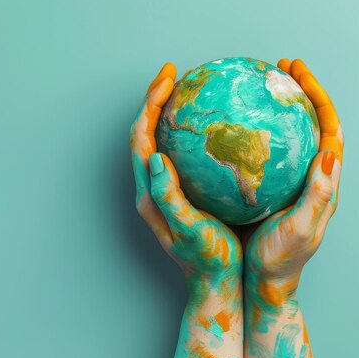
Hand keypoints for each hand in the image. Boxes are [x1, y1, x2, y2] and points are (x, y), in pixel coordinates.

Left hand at [131, 63, 243, 357]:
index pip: (142, 137)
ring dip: (167, 113)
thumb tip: (157, 159)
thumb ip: (168, 196)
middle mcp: (152, 187)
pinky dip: (187, 134)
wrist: (215, 283)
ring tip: (187, 91)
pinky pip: (179, 154)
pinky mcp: (179, 194)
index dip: (151, 104)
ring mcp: (164, 189)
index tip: (168, 77)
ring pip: (160, 141)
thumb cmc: (207, 259)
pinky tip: (214, 127)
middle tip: (174, 74)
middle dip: (155, 100)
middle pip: (146, 132)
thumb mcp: (188, 229)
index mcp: (150, 192)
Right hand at [244, 58, 343, 300]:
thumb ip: (319, 192)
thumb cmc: (283, 257)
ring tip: (255, 84)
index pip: (327, 127)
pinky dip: (246, 132)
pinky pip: (258, 151)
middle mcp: (307, 173)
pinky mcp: (265, 187)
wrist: (265, 280)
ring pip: (282, 133)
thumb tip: (331, 152)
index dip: (315, 95)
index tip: (297, 71)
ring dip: (273, 106)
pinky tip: (226, 125)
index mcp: (322, 179)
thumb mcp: (303, 227)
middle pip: (307, 122)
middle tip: (279, 67)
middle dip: (297, 90)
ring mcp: (285, 179)